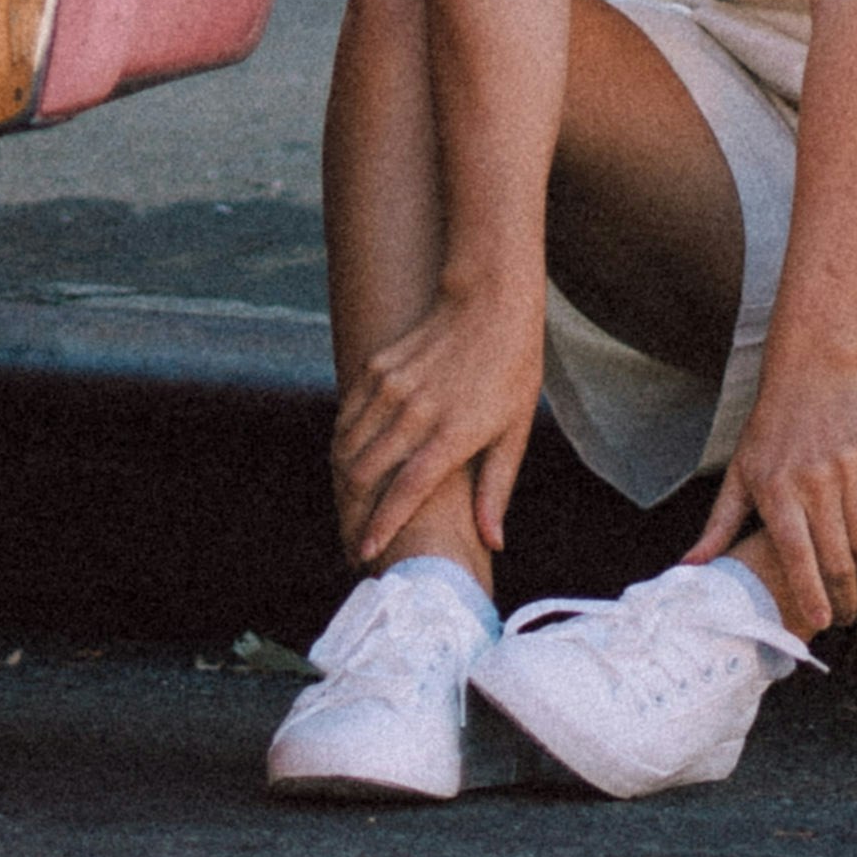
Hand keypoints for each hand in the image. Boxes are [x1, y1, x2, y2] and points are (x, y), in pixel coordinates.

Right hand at [328, 291, 545, 571]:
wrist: (488, 303)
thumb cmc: (511, 372)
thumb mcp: (515, 433)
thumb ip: (496, 489)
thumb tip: (494, 542)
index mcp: (452, 433)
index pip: (406, 491)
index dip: (382, 526)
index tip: (367, 553)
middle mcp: (414, 412)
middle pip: (365, 474)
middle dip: (354, 514)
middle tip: (356, 542)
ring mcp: (390, 388)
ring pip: (347, 447)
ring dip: (343, 485)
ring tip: (349, 511)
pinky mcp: (375, 369)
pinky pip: (346, 418)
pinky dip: (342, 447)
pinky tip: (348, 467)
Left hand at [696, 350, 856, 637]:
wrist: (813, 370)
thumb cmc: (771, 429)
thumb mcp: (740, 473)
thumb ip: (719, 524)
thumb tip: (691, 568)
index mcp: (776, 489)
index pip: (796, 556)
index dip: (811, 595)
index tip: (821, 624)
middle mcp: (815, 480)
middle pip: (838, 558)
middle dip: (846, 599)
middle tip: (848, 618)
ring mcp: (852, 467)